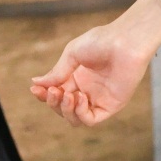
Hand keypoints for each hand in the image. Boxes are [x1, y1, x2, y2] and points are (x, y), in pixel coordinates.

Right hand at [30, 0, 160, 125]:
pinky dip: (80, 113)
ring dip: (65, 110)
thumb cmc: (102, 41)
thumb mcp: (72, 54)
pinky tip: (80, 97)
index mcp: (77, 77)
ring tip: (67, 94)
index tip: (35, 89)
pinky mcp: (111, 105)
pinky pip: (91, 119)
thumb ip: (57, 72)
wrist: (126, 40)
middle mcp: (87, 90)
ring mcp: (99, 99)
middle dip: (53, 102)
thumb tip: (35, 83)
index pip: (55, 94)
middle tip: (53, 90)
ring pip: (74, 118)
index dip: (43, 95)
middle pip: (62, 108)